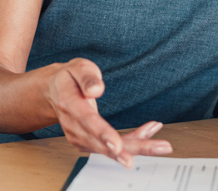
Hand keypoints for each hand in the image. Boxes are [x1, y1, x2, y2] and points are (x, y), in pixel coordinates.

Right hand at [47, 58, 171, 167]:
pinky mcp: (88, 142)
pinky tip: (149, 133)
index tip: (117, 146)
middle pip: (102, 143)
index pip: (88, 122)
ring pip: (110, 149)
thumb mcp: (77, 67)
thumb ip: (87, 77)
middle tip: (157, 148)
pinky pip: (112, 147)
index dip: (103, 135)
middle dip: (130, 149)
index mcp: (70, 105)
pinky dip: (133, 142)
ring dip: (138, 146)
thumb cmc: (70, 79)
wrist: (55, 92)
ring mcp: (79, 137)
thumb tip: (96, 89)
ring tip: (162, 144)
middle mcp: (73, 126)